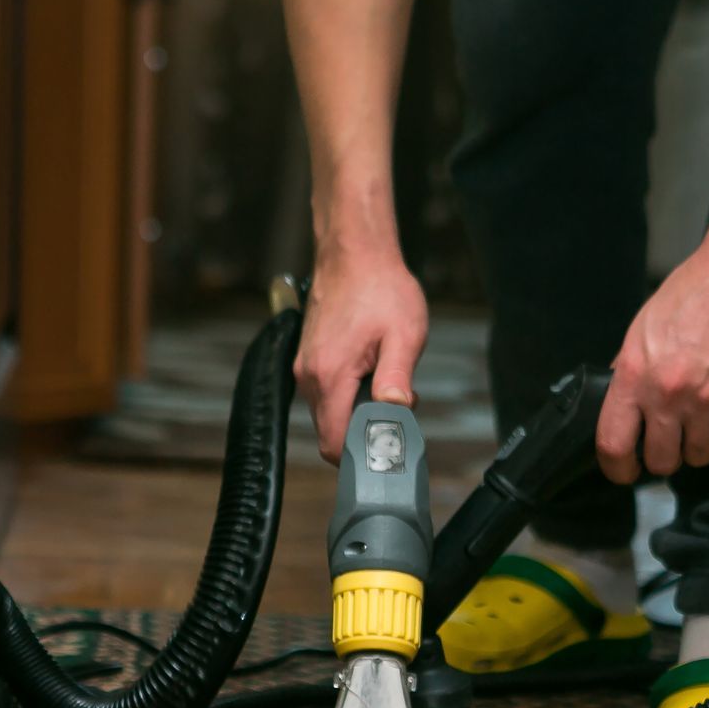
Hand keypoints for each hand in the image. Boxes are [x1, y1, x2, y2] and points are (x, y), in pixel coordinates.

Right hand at [294, 246, 427, 463]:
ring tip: (386, 380)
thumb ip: (397, 379)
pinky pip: (326, 393)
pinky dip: (349, 393)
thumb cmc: (381, 288)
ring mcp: (304, 367)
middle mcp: (308, 376)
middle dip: (365, 429)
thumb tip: (396, 414)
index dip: (361, 454)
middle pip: (331, 432)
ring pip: (329, 413)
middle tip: (398, 404)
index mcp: (330, 375)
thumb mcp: (403, 335)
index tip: (388, 444)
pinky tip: (372, 370)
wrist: (354, 254)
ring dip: (358, 410)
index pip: (334, 443)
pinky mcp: (308, 360)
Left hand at [595, 243, 708, 481]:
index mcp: (634, 377)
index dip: (617, 469)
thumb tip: (619, 397)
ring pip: (700, 455)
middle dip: (665, 457)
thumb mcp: (642, 329)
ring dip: (700, 444)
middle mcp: (667, 396)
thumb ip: (629, 369)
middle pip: (662, 460)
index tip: (626, 473)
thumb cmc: (690, 294)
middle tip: (672, 443)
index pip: (614, 444)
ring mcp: (708, 401)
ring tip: (703, 422)